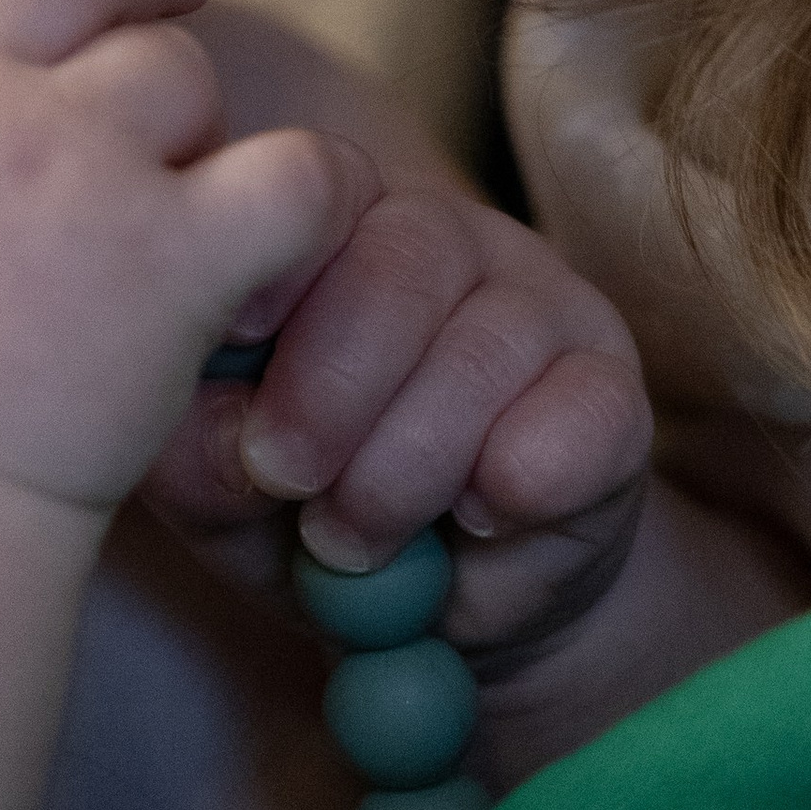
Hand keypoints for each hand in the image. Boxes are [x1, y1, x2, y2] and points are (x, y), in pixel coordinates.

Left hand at [143, 169, 651, 666]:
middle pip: (404, 256)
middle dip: (334, 381)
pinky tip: (475, 522)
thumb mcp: (226, 495)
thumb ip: (198, 451)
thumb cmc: (308, 519)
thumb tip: (218, 426)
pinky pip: (583, 410)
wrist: (445, 610)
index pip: (314, 199)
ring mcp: (539, 305)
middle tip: (287, 479)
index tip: (233, 346)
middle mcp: (441, 244)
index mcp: (334, 235)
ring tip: (355, 539)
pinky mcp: (612, 390)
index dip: (272, 267)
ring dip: (411, 456)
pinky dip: (522, 475)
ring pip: (488, 340)